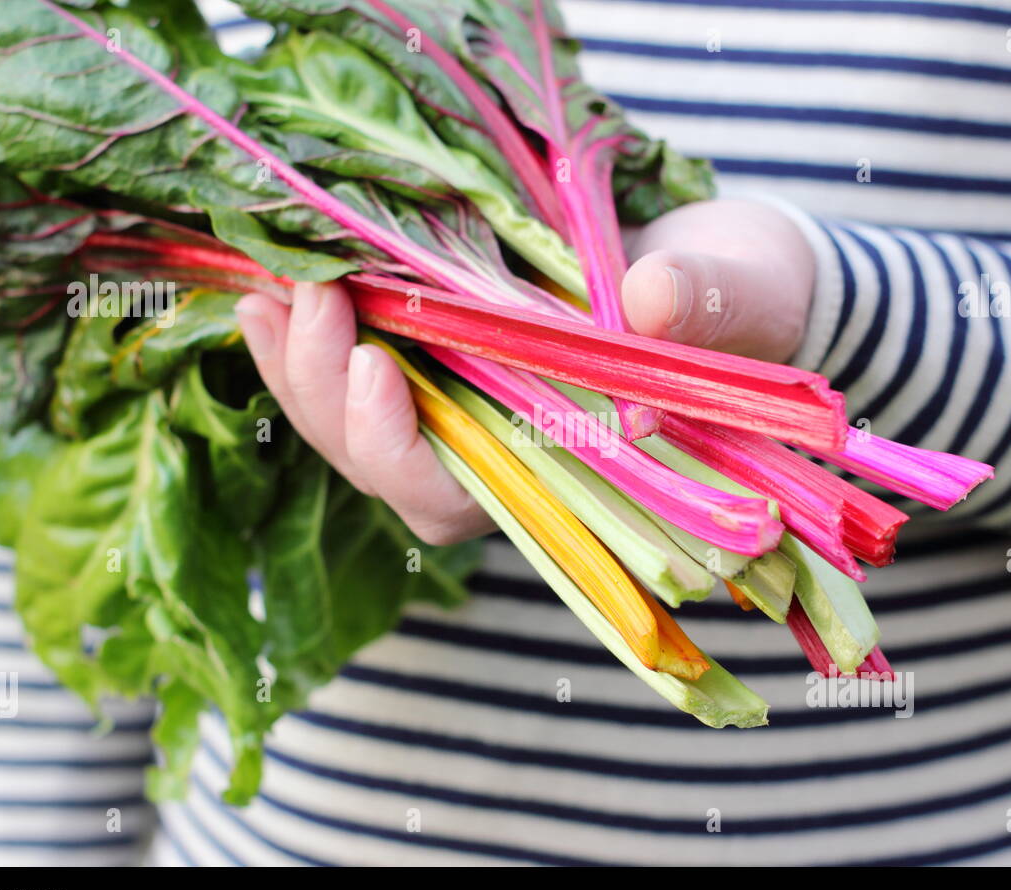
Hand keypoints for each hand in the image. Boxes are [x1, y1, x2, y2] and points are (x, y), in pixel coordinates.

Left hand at [235, 199, 814, 545]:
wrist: (729, 273)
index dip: (401, 449)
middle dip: (324, 393)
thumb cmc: (740, 300)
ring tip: (270, 288)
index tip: (375, 368)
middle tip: (310, 297)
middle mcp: (494, 451)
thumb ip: (708, 303)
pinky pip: (350, 368)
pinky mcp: (440, 359)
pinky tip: (273, 286)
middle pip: (377, 463)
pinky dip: (306, 334)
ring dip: (296, 362)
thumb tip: (655, 300)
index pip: (453, 495)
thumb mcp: (741, 294)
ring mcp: (460, 407)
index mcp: (560, 467)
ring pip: (348, 421)